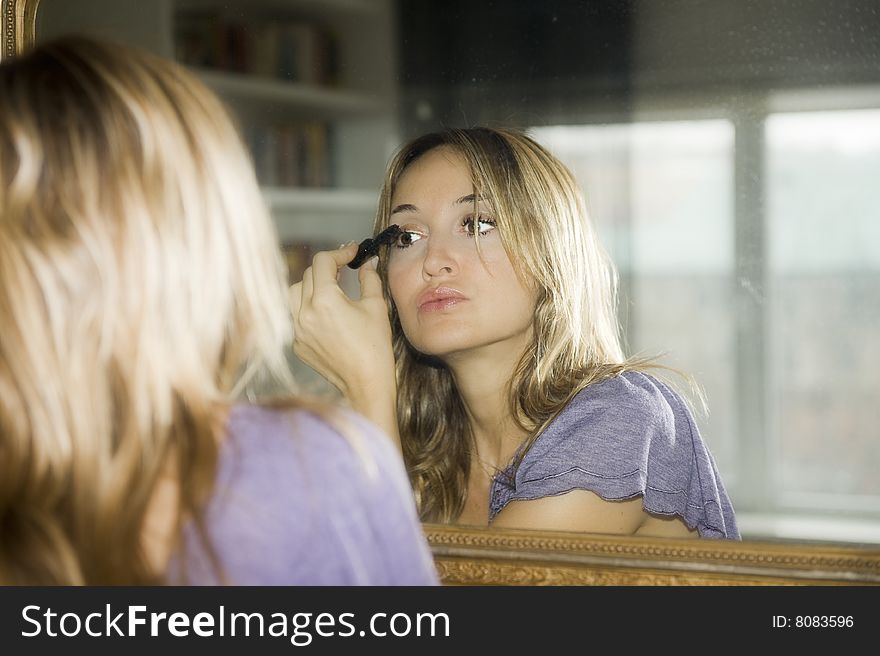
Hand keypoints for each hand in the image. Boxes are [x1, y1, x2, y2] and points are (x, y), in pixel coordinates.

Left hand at [289, 243, 398, 443]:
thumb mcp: (376, 307)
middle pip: (308, 274)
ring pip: (295, 293)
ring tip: (330, 289)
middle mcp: (304, 313)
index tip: (352, 251)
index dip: (339, 252)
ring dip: (311, 285)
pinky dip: (308, 309)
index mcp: (325, 300)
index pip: (323, 262)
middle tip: (345, 269)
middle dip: (327, 268)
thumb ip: (369, 279)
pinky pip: (296, 316)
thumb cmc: (375, 346)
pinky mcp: (297, 343)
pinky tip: (327, 315)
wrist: (366, 383)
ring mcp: (297, 330)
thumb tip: (367, 263)